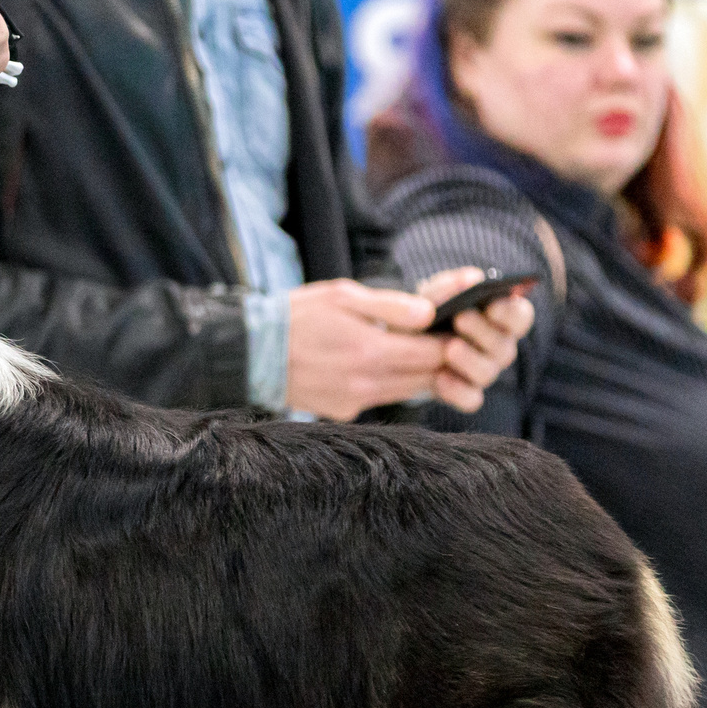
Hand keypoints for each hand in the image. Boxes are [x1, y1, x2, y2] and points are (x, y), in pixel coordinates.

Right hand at [283, 279, 446, 419]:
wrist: (251, 352)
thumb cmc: (296, 315)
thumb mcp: (343, 295)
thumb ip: (391, 306)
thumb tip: (430, 313)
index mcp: (370, 350)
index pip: (433, 354)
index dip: (451, 342)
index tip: (455, 329)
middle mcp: (367, 383)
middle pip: (427, 378)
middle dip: (440, 360)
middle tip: (443, 340)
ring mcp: (355, 401)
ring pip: (408, 392)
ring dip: (417, 373)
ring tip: (415, 350)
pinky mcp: (343, 412)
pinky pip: (381, 398)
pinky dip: (389, 383)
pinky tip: (378, 365)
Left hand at [414, 266, 536, 414]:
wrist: (401, 342)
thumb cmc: (427, 311)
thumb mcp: (434, 294)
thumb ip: (451, 285)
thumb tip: (474, 278)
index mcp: (500, 318)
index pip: (521, 316)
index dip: (511, 312)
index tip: (493, 305)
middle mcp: (498, 347)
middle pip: (506, 347)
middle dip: (483, 332)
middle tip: (461, 318)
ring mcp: (483, 372)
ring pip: (488, 372)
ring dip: (470, 360)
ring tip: (449, 348)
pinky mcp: (465, 393)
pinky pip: (471, 399)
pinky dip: (457, 390)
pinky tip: (440, 379)